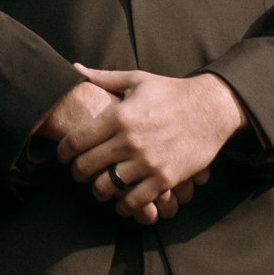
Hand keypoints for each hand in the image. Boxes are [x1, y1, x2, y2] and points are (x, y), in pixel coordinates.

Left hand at [58, 67, 240, 222]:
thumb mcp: (137, 80)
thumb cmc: (171, 92)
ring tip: (100, 188)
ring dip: (99, 191)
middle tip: (79, 173)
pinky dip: (125, 206)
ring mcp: (148, 162)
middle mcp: (130, 141)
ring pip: (107, 187)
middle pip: (87, 166)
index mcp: (119, 116)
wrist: (211, 109)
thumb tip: (75, 68)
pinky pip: (136, 201)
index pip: (77, 140)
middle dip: (78, 172)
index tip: (62, 156)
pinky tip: (123, 202)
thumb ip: (104, 78)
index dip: (63, 152)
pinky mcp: (165, 178)